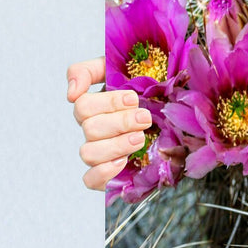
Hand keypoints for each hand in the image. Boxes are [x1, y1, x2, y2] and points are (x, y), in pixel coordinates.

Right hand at [68, 57, 151, 191]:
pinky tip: (123, 162)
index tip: (133, 98)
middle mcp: (95, 129)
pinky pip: (90, 180)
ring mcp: (100, 151)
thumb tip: (71, 93)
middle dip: (120, 122)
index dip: (108, 103)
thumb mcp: (121, 67)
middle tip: (145, 118)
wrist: (176, 109)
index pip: (83, 105)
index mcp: (96, 105)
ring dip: (116, 145)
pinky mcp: (108, 173)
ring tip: (140, 138)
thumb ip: (89, 70)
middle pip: (90, 128)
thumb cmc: (149, 86)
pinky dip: (103, 172)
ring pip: (88, 153)